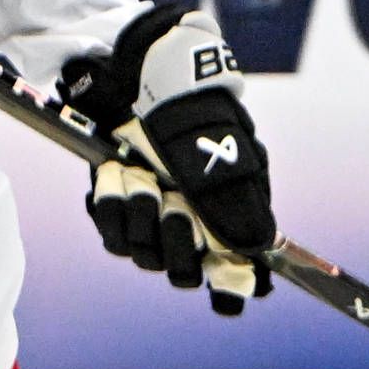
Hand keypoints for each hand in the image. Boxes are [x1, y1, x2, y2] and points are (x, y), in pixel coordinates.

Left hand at [56, 5, 273, 314]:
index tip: (223, 292)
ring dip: (141, 217)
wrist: (139, 76)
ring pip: (146, 254)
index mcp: (231, 212)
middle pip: (186, 272)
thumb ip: (240, 203)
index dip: (230, 288)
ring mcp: (156, 214)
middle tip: (175, 206)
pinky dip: (112, 206)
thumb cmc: (192, 110)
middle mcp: (194, 221)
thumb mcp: (226, 150)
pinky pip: (112, 233)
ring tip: (141, 178)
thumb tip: (257, 250)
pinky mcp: (119, 204)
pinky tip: (117, 175)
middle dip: (178, 243)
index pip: (236, 273)